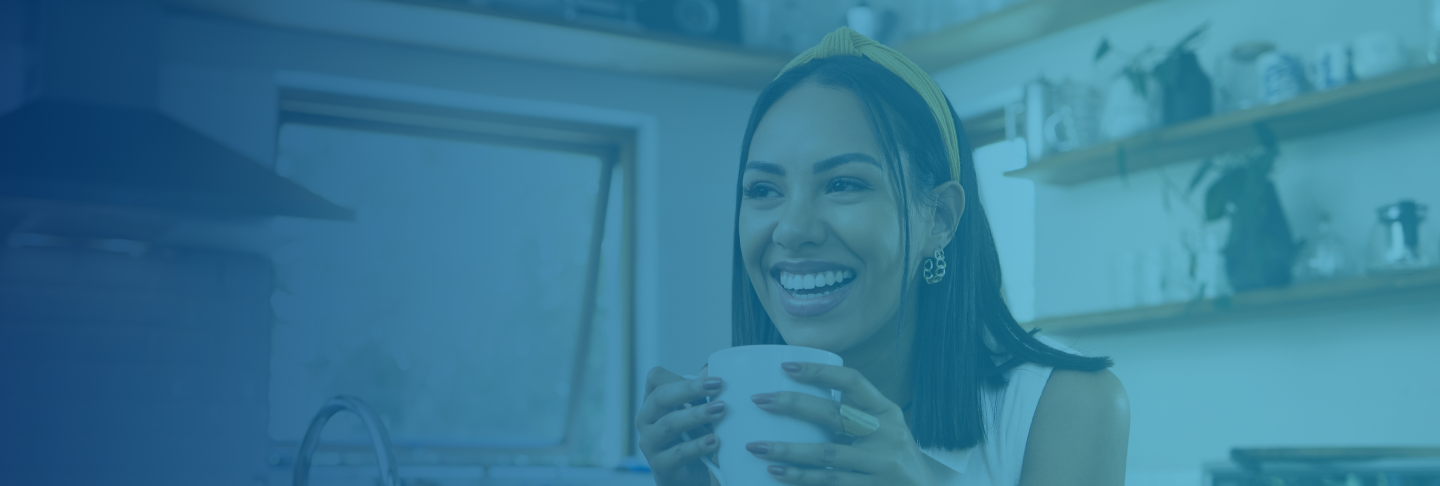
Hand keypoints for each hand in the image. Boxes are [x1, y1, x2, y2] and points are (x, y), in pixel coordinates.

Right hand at [636, 366, 726, 485]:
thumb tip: (709, 368)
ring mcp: (650, 443)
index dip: (682, 376)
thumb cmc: (690, 440)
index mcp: (653, 403)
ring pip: (669, 424)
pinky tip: (714, 441)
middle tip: (718, 387)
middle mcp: (646, 420)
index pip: (656, 379)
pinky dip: (698, 446)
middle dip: (690, 390)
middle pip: (660, 397)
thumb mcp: (697, 414)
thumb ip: (701, 394)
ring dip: (696, 415)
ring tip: (720, 410)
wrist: (686, 478)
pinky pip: (678, 453)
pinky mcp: (660, 465)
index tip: (714, 379)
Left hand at [745, 362, 934, 485]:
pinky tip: (778, 472)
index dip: (820, 372)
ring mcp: (879, 463)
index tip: (787, 367)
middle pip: (833, 414)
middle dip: (793, 405)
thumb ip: (856, 415)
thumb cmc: (895, 458)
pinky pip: (829, 481)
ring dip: (788, 450)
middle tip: (760, 400)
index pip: (853, 381)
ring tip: (757, 447)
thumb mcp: (886, 429)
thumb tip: (804, 399)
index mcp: (887, 411)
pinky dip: (801, 477)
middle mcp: (886, 433)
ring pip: (826, 453)